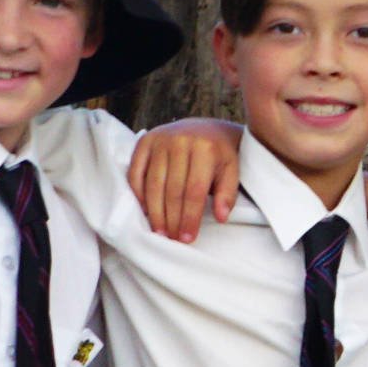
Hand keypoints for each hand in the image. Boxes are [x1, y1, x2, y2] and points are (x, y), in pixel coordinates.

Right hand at [131, 118, 247, 240]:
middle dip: (171, 218)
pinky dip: (138, 192)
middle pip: (172, 189)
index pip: (194, 191)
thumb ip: (227, 194)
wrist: (204, 127)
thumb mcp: (231, 170)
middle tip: (172, 239)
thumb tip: (221, 217)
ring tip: (159, 231)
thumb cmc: (219, 155)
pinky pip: (136, 171)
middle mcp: (180, 142)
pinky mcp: (145, 141)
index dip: (189, 217)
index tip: (187, 238)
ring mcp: (160, 140)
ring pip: (153, 183)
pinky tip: (144, 210)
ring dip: (154, 211)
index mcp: (205, 149)